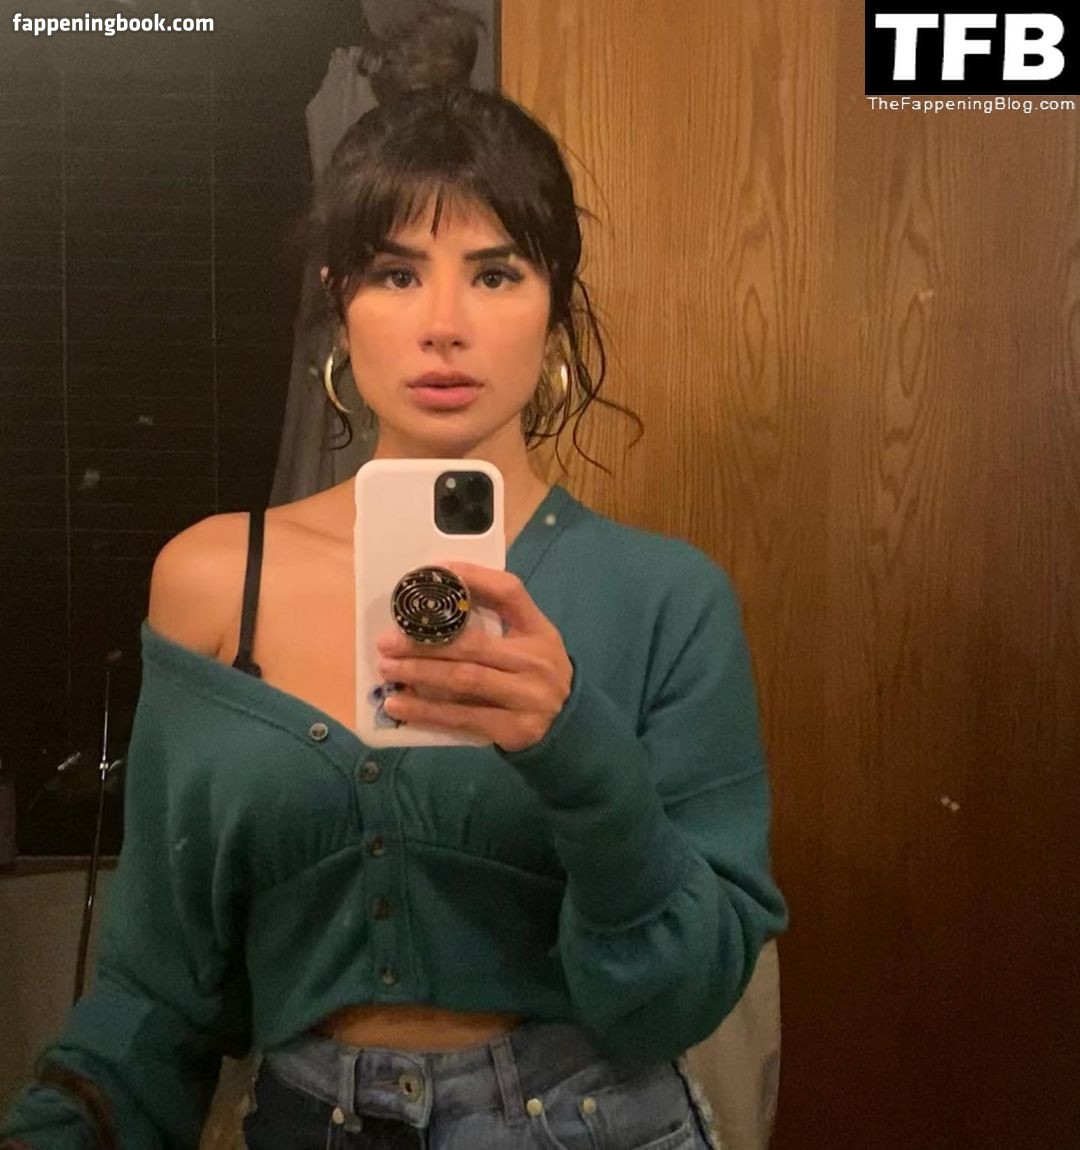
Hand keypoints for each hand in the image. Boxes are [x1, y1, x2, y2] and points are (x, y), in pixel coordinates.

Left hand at [375, 561, 572, 752]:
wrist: (568, 724)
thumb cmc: (536, 672)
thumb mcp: (531, 639)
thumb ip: (498, 621)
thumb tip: (436, 604)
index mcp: (539, 630)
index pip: (510, 592)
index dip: (474, 578)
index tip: (437, 572)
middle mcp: (535, 660)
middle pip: (473, 645)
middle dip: (423, 642)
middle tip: (386, 641)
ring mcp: (526, 697)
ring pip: (463, 681)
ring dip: (418, 674)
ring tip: (387, 670)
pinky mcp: (512, 728)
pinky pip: (461, 717)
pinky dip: (425, 711)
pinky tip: (398, 706)